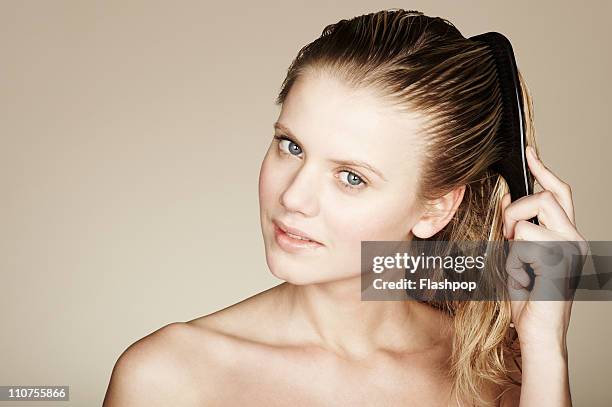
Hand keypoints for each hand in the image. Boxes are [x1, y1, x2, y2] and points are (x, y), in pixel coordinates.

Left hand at [501, 146, 587, 351]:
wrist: (539, 334)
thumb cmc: (529, 298)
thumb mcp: (519, 256)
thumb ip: (519, 229)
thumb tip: (510, 200)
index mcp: (567, 235)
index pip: (559, 192)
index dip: (543, 169)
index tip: (529, 152)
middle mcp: (574, 239)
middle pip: (545, 197)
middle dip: (516, 210)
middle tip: (506, 235)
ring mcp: (570, 251)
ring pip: (528, 220)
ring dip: (511, 240)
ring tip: (517, 265)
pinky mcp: (559, 263)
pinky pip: (523, 244)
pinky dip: (513, 262)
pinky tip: (522, 280)